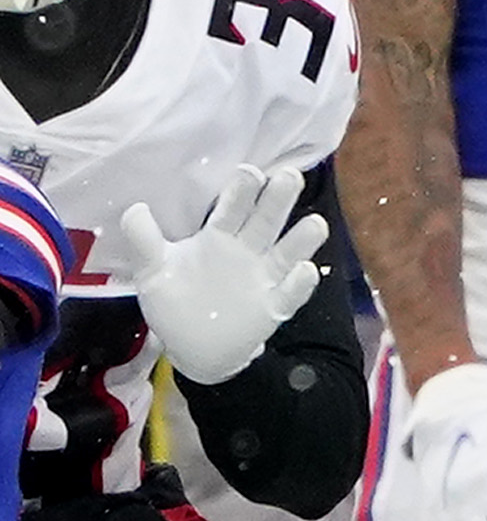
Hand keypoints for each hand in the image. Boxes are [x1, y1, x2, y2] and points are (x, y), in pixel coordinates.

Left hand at [107, 164, 328, 384]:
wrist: (193, 349)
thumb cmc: (175, 304)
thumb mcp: (152, 271)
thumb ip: (145, 240)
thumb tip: (136, 208)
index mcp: (218, 238)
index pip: (232, 208)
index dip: (242, 190)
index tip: (252, 172)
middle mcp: (246, 253)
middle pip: (265, 222)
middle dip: (278, 199)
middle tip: (291, 176)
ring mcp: (263, 280)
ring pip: (286, 254)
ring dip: (301, 240)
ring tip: (316, 224)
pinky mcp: (273, 308)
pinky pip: (290, 294)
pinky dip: (300, 283)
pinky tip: (306, 270)